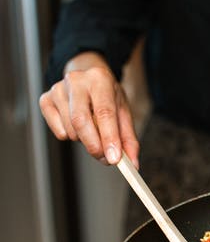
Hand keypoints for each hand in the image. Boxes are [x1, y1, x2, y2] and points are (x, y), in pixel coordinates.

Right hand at [39, 52, 139, 166]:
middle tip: (104, 158)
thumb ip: (128, 138)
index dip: (109, 137)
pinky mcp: (45, 100)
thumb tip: (132, 163)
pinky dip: (70, 136)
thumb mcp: (122, 111)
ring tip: (92, 131)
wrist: (87, 78)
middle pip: (81, 121)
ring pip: (70, 130)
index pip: (104, 111)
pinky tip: (76, 125)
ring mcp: (58, 89)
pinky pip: (59, 132)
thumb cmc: (106, 96)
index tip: (114, 159)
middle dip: (94, 145)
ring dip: (84, 141)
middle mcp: (77, 80)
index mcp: (100, 79)